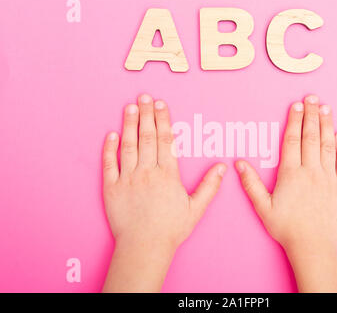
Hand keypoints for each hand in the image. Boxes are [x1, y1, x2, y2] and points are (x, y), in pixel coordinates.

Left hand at [102, 94, 225, 291]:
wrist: (145, 247)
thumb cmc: (171, 229)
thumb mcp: (196, 208)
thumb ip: (209, 186)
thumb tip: (222, 167)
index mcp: (167, 175)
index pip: (165, 140)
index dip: (163, 120)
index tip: (161, 104)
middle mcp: (147, 172)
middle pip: (146, 137)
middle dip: (146, 114)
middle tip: (144, 96)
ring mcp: (127, 179)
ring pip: (128, 145)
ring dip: (129, 124)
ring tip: (130, 107)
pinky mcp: (111, 188)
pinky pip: (109, 164)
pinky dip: (109, 148)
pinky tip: (111, 133)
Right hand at [235, 95, 336, 291]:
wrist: (313, 246)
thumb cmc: (286, 228)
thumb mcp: (262, 207)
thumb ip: (250, 183)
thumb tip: (239, 163)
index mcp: (291, 174)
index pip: (292, 140)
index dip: (294, 120)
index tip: (296, 105)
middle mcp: (311, 171)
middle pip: (311, 137)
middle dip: (311, 115)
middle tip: (312, 97)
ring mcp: (329, 178)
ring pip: (328, 145)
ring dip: (327, 125)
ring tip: (326, 108)